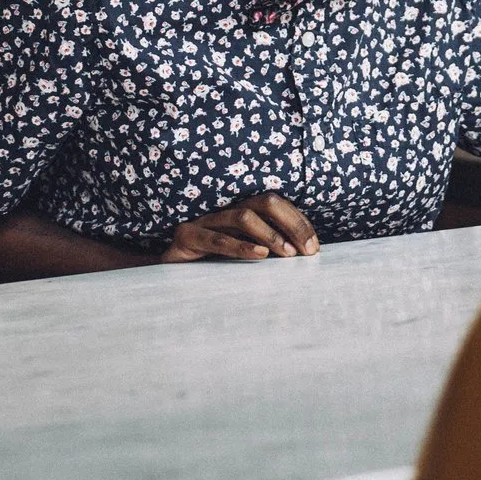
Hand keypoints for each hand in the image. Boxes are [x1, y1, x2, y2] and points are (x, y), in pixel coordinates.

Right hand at [161, 192, 320, 262]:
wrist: (166, 276)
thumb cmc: (209, 265)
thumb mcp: (242, 254)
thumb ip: (267, 249)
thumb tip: (304, 253)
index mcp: (239, 211)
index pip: (275, 204)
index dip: (298, 221)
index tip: (314, 247)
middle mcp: (223, 210)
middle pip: (264, 203)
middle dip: (291, 224)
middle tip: (307, 250)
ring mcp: (203, 221)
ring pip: (243, 217)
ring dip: (271, 236)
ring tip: (288, 255)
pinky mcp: (186, 237)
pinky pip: (216, 239)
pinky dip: (241, 247)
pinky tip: (260, 256)